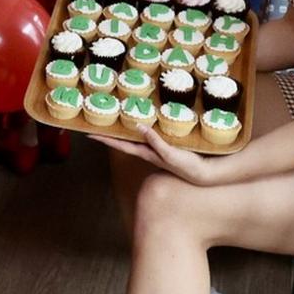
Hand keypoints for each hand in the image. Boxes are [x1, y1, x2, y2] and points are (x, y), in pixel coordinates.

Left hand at [92, 125, 221, 185]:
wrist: (203, 174)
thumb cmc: (186, 165)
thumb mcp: (169, 153)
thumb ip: (154, 141)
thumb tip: (138, 126)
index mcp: (145, 153)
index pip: (120, 145)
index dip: (105, 139)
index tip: (89, 134)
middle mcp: (147, 151)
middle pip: (124, 140)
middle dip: (110, 133)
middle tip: (97, 124)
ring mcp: (156, 150)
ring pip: (135, 137)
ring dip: (124, 130)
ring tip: (114, 120)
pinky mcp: (165, 146)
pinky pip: (148, 135)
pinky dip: (141, 128)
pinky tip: (141, 122)